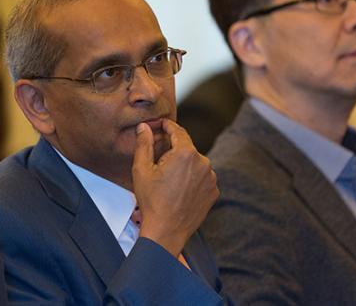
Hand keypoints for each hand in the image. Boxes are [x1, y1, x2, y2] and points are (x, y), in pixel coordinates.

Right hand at [132, 119, 218, 256]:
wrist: (167, 231)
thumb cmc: (152, 202)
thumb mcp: (141, 170)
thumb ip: (144, 144)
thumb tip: (145, 127)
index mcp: (186, 154)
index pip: (178, 131)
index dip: (168, 125)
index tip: (161, 124)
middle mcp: (203, 163)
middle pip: (187, 148)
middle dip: (174, 149)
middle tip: (159, 159)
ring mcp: (211, 178)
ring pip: (195, 163)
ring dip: (184, 165)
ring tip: (168, 180)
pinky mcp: (213, 191)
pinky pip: (202, 177)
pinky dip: (192, 178)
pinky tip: (179, 189)